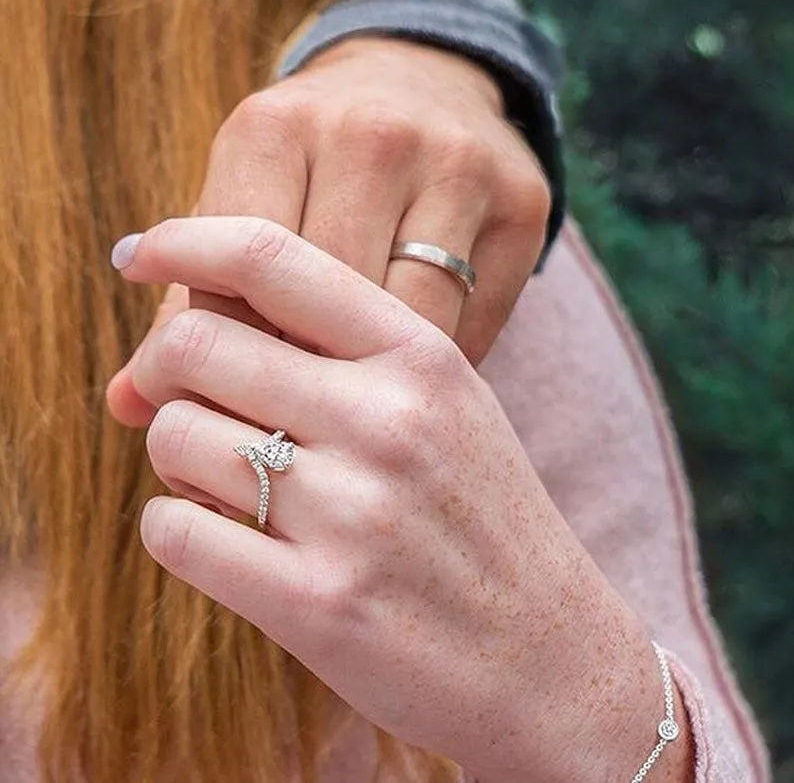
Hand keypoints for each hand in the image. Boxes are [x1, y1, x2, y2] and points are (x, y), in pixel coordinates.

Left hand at [108, 37, 550, 427]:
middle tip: (276, 417)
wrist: (434, 82)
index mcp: (276, 127)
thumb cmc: (324, 169)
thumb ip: (193, 306)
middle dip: (289, 373)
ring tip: (333, 413)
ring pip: (402, 320)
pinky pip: (465, 323)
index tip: (196, 386)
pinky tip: (403, 378)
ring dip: (364, 380)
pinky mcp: (523, 201)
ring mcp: (457, 163)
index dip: (216, 344)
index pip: (233, 268)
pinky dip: (430, 362)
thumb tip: (127, 403)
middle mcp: (372, 135)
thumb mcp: (253, 206)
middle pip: (317, 302)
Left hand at [114, 217, 690, 782]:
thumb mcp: (445, 406)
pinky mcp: (317, 604)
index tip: (142, 256)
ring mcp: (353, 513)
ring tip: (229, 483)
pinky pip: (173, 530)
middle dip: (165, 369)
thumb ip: (337, 354)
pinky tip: (227, 539)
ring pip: (173, 433)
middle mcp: (388, 420)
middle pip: (194, 343)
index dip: (184, 242)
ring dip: (178, 455)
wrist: (548, 655)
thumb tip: (184, 326)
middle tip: (187, 401)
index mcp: (422, 356)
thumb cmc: (480, 519)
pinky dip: (179, 528)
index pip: (271, 257)